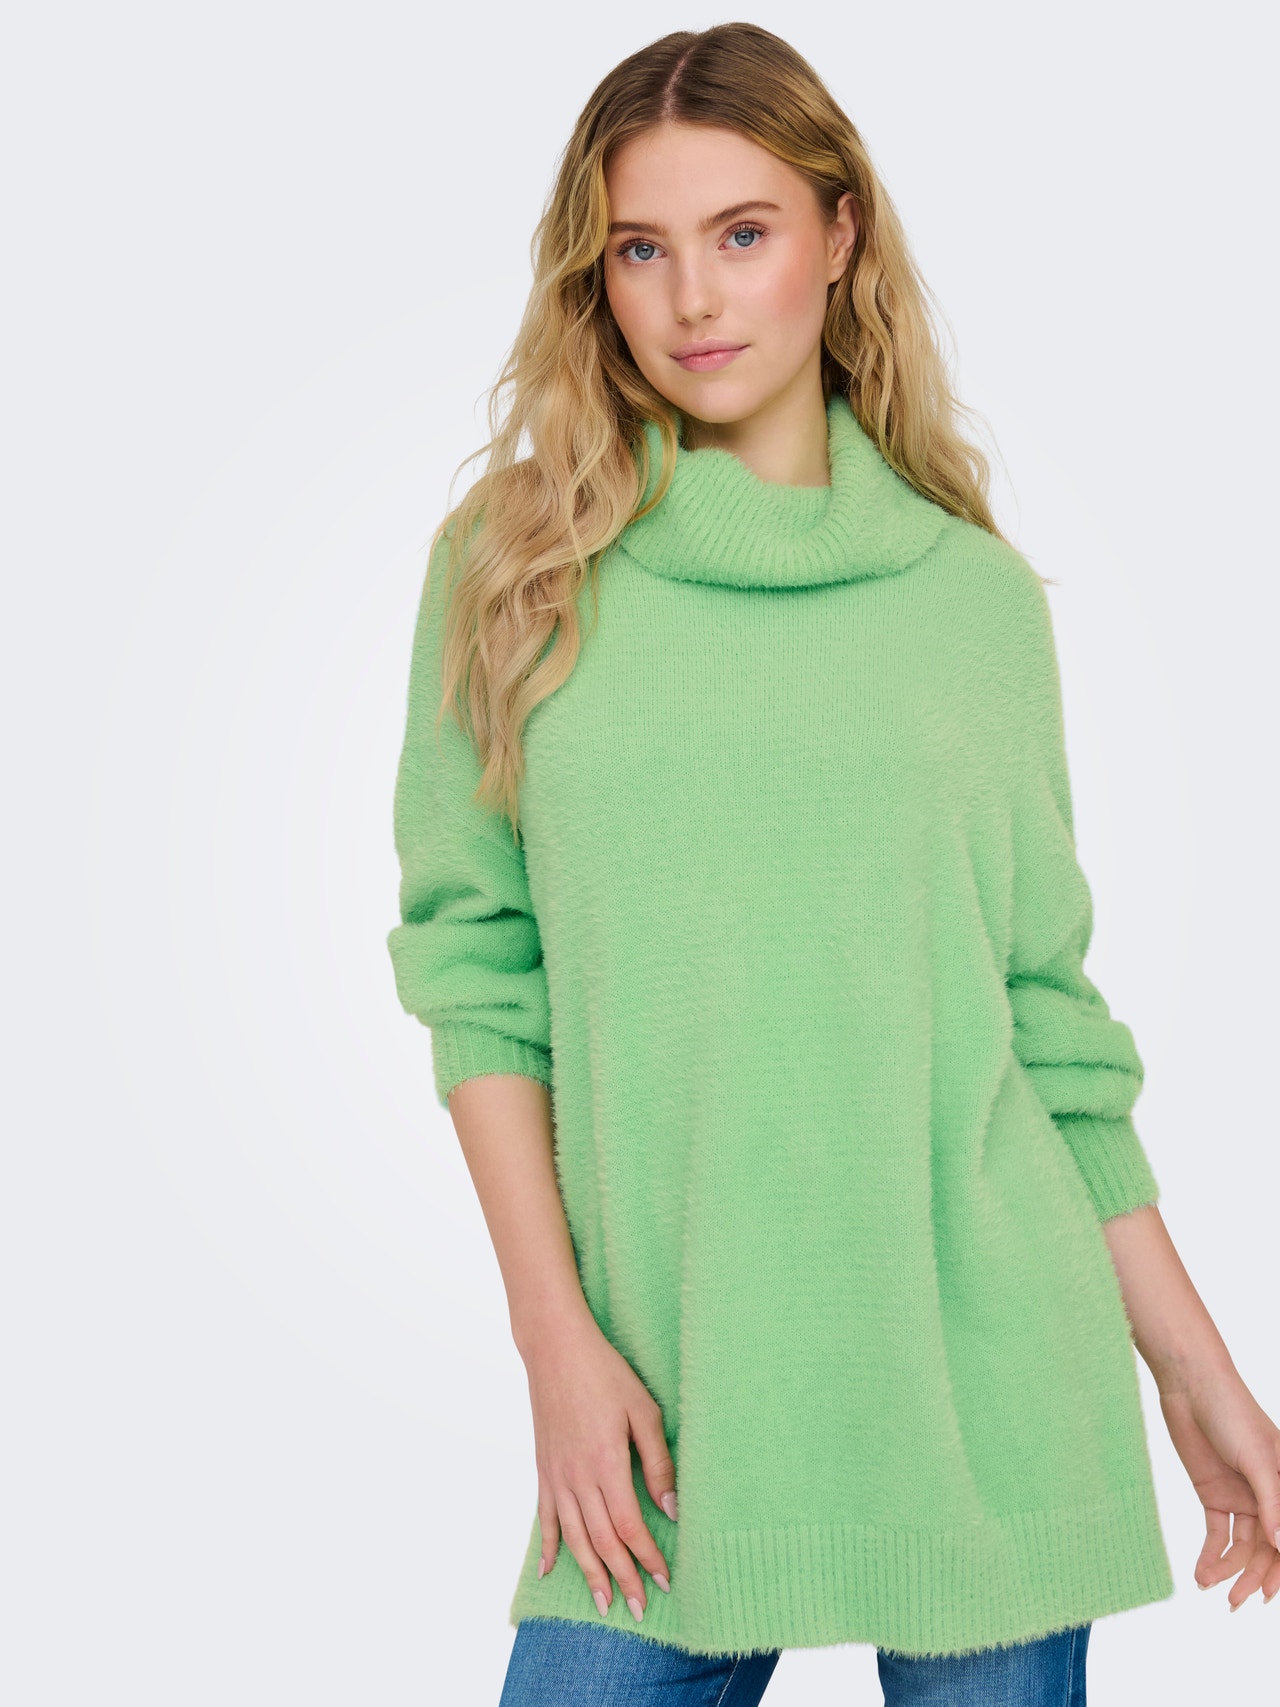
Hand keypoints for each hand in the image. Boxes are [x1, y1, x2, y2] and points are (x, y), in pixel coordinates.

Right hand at [521, 1310, 676, 1621]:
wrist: (556, 1348)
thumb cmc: (605, 1373)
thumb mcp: (643, 1410)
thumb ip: (658, 1461)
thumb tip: (672, 1507)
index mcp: (606, 1463)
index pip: (630, 1526)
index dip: (647, 1557)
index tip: (665, 1579)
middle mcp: (578, 1477)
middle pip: (602, 1541)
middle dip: (623, 1577)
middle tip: (640, 1608)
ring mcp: (556, 1475)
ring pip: (573, 1537)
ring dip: (589, 1573)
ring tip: (603, 1603)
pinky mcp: (543, 1468)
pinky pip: (546, 1516)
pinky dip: (548, 1546)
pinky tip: (550, 1570)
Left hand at [1156, 1360, 1279, 1610]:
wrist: (1190, 1386)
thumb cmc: (1232, 1412)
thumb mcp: (1256, 1458)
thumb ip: (1272, 1502)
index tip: (1268, 1597)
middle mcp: (1268, 1496)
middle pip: (1266, 1548)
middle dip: (1253, 1577)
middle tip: (1236, 1601)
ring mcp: (1241, 1495)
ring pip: (1242, 1545)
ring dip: (1228, 1569)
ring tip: (1209, 1586)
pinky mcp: (1213, 1492)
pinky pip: (1218, 1532)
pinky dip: (1210, 1553)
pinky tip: (1201, 1572)